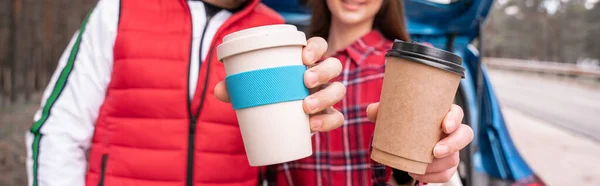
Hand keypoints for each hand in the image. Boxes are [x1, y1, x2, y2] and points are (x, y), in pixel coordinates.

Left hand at [215, 37, 345, 131]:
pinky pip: (337, 117)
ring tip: (306, 107)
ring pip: (338, 89)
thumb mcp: (252, 88)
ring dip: (326, 96)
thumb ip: (237, 86)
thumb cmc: (266, 94)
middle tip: (305, 81)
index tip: (304, 57)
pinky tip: (313, 126)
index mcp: (306, 61)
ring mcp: (327, 95)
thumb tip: (219, 90)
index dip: (316, 48)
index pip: (319, 46)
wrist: (276, 121)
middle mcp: (321, 76)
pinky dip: (328, 121)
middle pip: (333, 65)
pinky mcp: (328, 115)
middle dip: (323, 71)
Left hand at [366, 103, 473, 182]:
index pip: (457, 112)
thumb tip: (371, 112)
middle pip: (465, 135)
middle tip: (434, 152)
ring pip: (455, 158)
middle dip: (452, 145)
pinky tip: (418, 173)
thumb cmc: (402, 120)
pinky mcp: (447, 164)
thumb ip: (381, 111)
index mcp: (442, 113)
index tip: (445, 126)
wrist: (402, 138)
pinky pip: (447, 174)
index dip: (455, 119)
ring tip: (417, 166)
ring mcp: (452, 149)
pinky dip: (433, 176)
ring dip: (438, 165)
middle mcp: (451, 131)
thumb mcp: (391, 113)